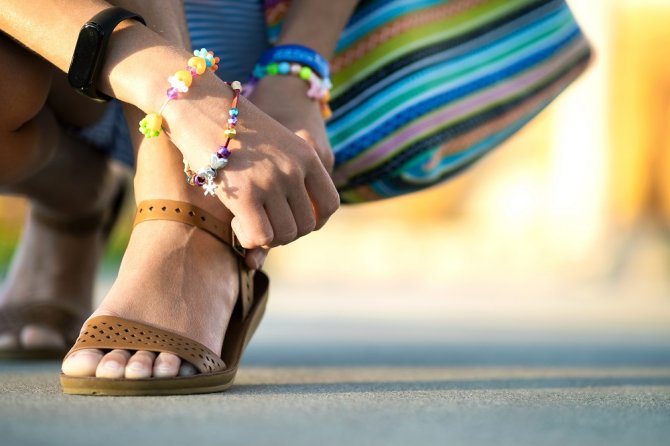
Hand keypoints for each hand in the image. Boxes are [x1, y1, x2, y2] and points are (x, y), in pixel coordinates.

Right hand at [163, 73, 339, 249]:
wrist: (198, 103)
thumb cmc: (230, 127)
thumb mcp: (273, 144)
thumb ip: (287, 174)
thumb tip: (291, 216)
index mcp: (307, 154)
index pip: (330, 204)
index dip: (314, 219)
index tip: (291, 218)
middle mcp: (294, 169)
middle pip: (307, 225)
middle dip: (285, 231)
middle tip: (263, 220)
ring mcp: (271, 181)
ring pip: (285, 235)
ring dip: (266, 237)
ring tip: (247, 219)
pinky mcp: (244, 194)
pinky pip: (259, 237)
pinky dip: (249, 240)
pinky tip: (235, 221)